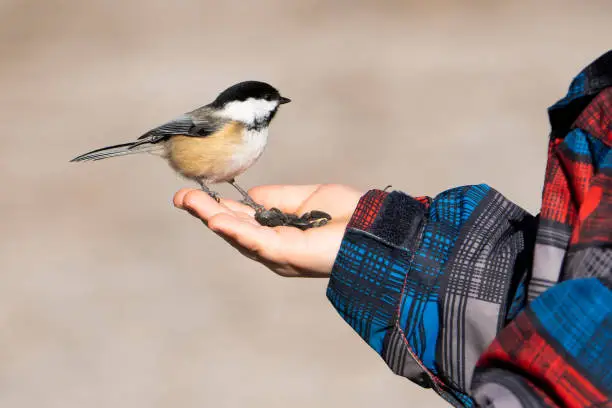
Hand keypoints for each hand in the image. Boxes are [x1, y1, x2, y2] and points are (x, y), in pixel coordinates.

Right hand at [173, 184, 361, 276]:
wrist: (373, 226)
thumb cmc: (347, 214)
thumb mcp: (305, 198)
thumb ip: (276, 198)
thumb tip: (249, 196)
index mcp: (278, 231)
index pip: (240, 219)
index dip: (216, 207)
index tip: (192, 194)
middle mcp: (273, 246)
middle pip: (232, 229)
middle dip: (205, 212)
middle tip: (180, 197)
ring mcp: (278, 252)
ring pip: (237, 235)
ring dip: (212, 218)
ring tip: (189, 202)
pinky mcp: (286, 254)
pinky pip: (255, 242)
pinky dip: (234, 230)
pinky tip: (215, 218)